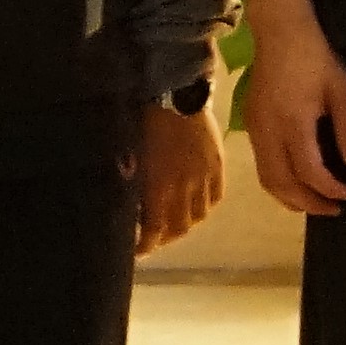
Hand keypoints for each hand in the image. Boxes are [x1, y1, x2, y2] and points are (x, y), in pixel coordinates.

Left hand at [135, 107, 225, 252]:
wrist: (174, 93)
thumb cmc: (143, 122)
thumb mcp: (129, 156)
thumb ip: (131, 184)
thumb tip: (128, 206)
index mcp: (159, 187)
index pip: (155, 230)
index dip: (146, 245)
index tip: (137, 251)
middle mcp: (185, 188)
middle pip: (179, 228)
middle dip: (164, 239)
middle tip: (153, 240)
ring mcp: (204, 177)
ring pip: (198, 216)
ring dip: (184, 226)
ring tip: (173, 225)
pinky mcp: (217, 165)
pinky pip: (215, 198)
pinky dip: (205, 208)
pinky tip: (195, 207)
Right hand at [246, 18, 345, 216]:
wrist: (280, 31)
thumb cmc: (316, 58)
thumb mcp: (343, 90)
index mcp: (292, 124)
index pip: (309, 172)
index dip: (330, 189)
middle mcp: (267, 132)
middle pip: (281, 184)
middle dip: (307, 203)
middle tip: (334, 210)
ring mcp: (254, 128)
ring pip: (266, 178)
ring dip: (289, 197)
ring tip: (315, 203)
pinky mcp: (250, 122)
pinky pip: (261, 163)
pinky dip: (279, 181)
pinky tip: (297, 181)